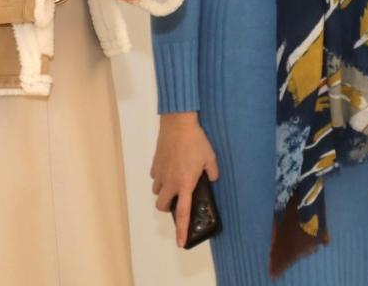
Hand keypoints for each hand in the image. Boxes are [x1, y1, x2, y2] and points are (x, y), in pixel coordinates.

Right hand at [151, 112, 218, 247]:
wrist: (178, 124)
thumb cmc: (196, 142)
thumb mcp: (210, 158)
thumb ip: (212, 172)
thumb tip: (212, 178)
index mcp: (185, 184)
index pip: (182, 212)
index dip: (181, 229)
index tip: (180, 242)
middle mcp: (170, 182)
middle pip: (162, 206)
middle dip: (167, 208)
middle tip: (177, 200)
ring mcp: (160, 173)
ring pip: (157, 191)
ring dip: (164, 191)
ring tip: (174, 181)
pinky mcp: (155, 164)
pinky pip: (155, 176)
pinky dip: (161, 177)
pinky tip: (170, 167)